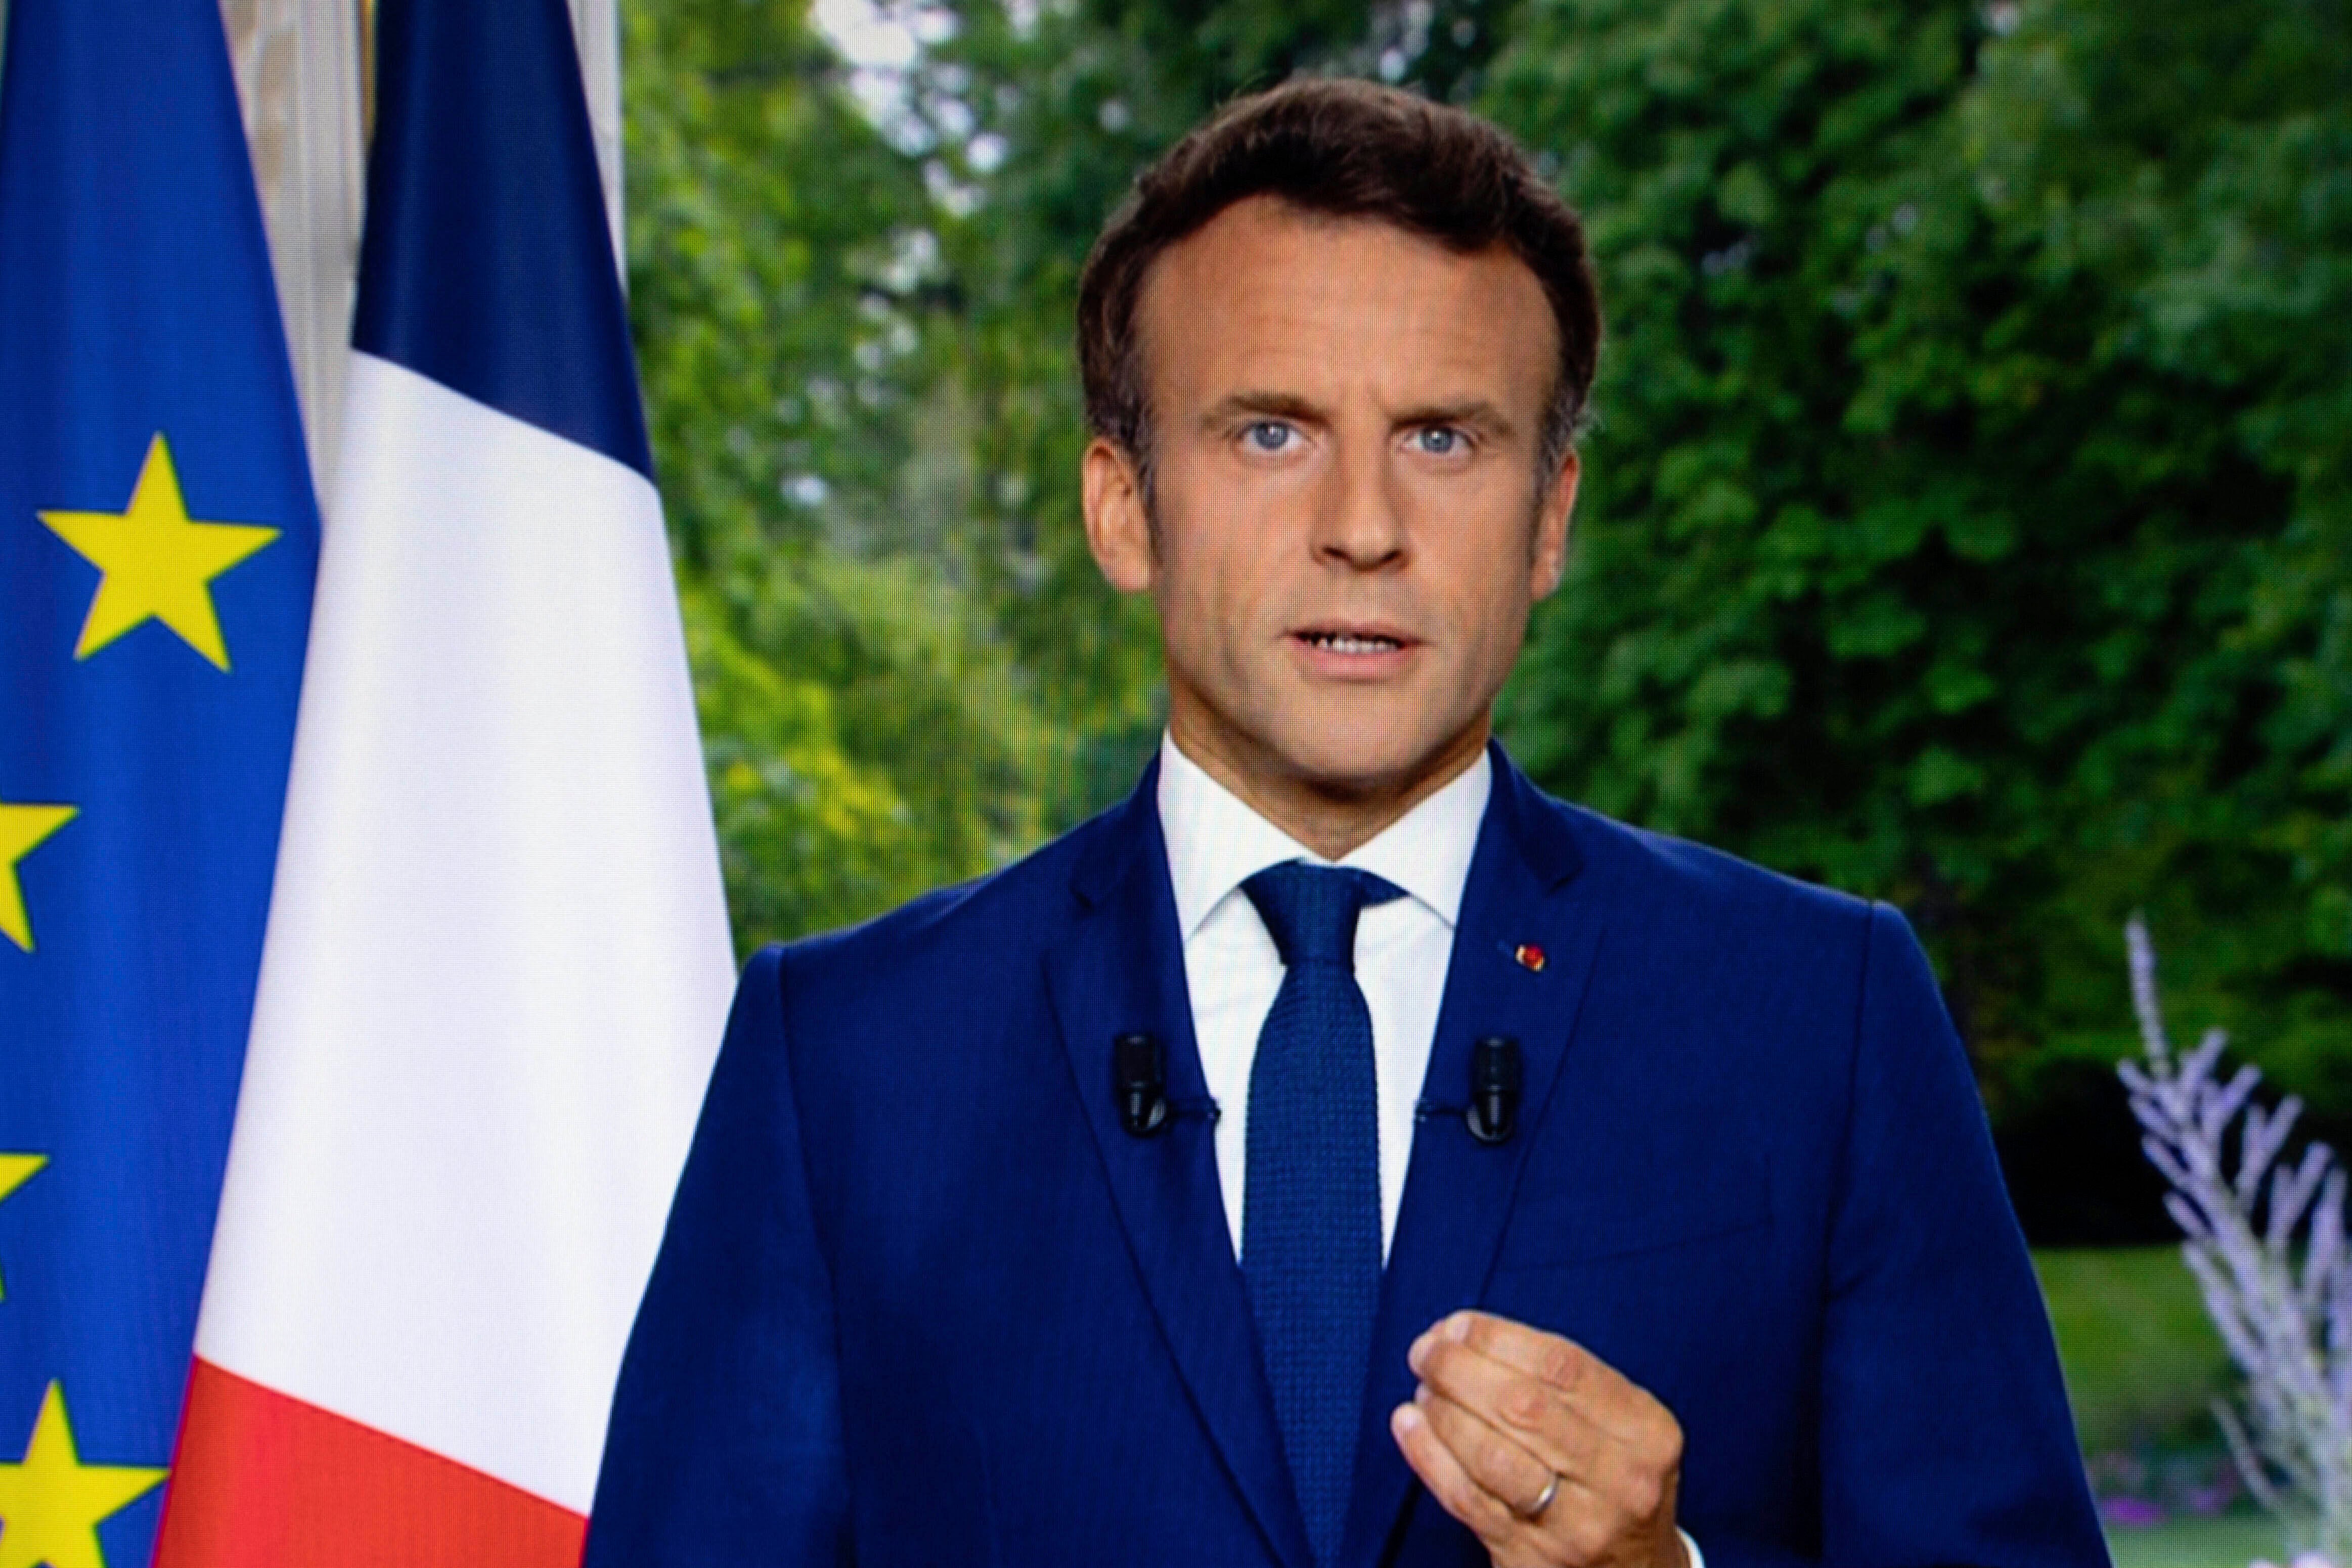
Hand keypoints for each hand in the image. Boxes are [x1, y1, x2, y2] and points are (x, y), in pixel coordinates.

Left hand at [1391, 1310, 1684, 1567]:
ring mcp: (1575, 1526)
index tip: (1457, 1325)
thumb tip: (1465, 1335)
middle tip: (1426, 1351)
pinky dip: (1429, 1455)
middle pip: (1522, 1407)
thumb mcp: (1623, 1425)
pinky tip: (1409, 1424)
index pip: (1561, 1366)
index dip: (1497, 1339)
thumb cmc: (1616, 1477)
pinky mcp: (1531, 1558)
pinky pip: (1467, 1499)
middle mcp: (1620, 1480)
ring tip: (1423, 1388)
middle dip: (1459, 1369)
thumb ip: (1561, 1380)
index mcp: (1646, 1431)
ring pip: (1490, 1455)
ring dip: (1442, 1411)